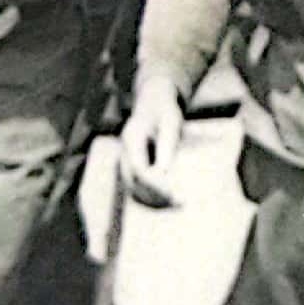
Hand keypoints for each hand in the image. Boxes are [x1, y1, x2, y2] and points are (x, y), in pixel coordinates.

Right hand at [121, 73, 184, 209]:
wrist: (153, 100)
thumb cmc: (165, 109)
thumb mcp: (171, 121)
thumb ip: (167, 144)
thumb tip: (164, 171)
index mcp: (132, 137)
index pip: (138, 169)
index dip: (153, 184)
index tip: (172, 194)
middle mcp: (125, 151)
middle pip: (132, 182)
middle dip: (154, 196)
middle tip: (178, 202)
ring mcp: (126, 160)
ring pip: (133, 188)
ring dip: (153, 200)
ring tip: (177, 204)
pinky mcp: (132, 167)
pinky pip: (138, 187)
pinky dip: (152, 197)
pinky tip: (171, 201)